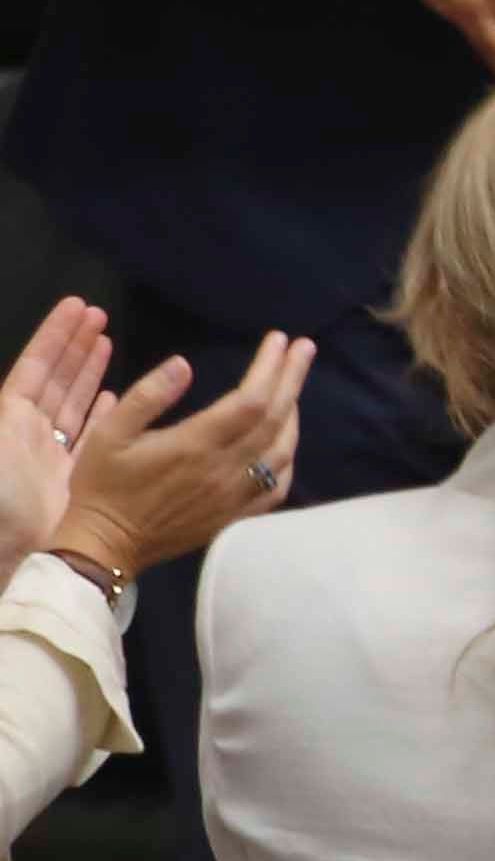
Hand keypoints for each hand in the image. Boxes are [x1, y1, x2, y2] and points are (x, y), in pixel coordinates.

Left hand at [0, 298, 111, 564]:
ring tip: (107, 341)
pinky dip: (105, 413)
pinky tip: (117, 395)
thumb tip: (9, 393)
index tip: (76, 308)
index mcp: (9, 418)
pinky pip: (94, 436)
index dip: (55, 337)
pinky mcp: (78, 475)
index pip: (36, 367)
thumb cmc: (3, 498)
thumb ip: (2, 415)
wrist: (13, 552)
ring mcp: (56, 453)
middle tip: (98, 314)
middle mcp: (32, 431)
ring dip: (91, 371)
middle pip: (58, 378)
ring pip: (76, 400)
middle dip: (76, 346)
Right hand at [61, 333, 309, 574]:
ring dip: (294, 414)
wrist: (106, 545)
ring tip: (293, 385)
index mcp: (195, 445)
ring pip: (282, 451)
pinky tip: (286, 439)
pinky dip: (289, 456)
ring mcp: (236, 496)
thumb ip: (147, 396)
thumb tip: (184, 364)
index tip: (279, 340)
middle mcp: (225, 470)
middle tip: (304, 347)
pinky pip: (278, 485)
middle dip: (292, 378)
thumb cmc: (103, 484)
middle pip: (275, 418)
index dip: (270, 368)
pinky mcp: (238, 516)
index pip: (250, 400)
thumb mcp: (108, 433)